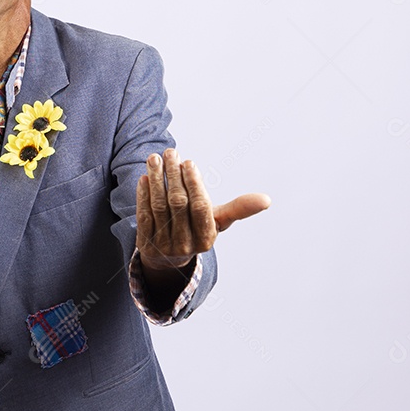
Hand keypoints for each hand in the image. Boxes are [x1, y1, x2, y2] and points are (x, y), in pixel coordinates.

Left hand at [136, 148, 270, 272]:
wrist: (169, 258)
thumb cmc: (197, 229)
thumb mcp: (218, 221)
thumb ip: (239, 208)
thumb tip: (267, 199)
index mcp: (206, 238)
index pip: (200, 207)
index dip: (194, 183)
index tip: (188, 162)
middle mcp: (185, 244)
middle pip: (178, 203)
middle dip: (173, 175)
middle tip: (171, 152)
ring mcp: (164, 245)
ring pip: (159, 206)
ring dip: (156, 179)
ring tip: (155, 158)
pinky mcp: (146, 242)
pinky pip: (144, 214)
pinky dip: (143, 194)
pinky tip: (144, 177)